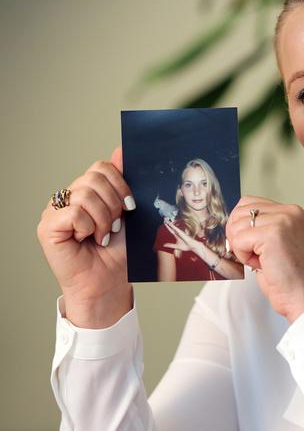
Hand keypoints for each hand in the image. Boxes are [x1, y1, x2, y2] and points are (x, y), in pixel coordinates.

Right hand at [36, 148, 133, 327]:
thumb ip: (122, 182)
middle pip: (94, 177)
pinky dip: (88, 226)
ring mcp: (55, 210)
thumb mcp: (127, 212)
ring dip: (103, 219)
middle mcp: (69, 197)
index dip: (120, 184)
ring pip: (85, 194)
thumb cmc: (118, 251)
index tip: (130, 206)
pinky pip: (74, 212)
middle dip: (114, 203)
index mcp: (87, 191)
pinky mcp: (47, 226)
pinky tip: (88, 239)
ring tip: (103, 235)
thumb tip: (121, 149)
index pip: (102, 167)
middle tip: (115, 225)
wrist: (110, 281)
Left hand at [162, 220, 203, 252]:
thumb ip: (170, 245)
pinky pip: (176, 228)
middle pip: (172, 228)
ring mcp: (179, 232)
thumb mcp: (176, 246)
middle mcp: (178, 233)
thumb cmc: (186, 246)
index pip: (171, 231)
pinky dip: (172, 226)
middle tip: (165, 221)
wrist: (191, 246)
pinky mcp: (181, 232)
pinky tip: (170, 224)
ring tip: (166, 221)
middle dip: (168, 224)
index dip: (168, 227)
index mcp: (177, 236)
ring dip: (169, 224)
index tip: (165, 224)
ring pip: (173, 227)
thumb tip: (164, 245)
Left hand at [226, 196, 303, 322]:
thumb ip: (262, 227)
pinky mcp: (273, 234)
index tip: (250, 245)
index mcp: (292, 212)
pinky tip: (261, 265)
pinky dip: (243, 257)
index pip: (249, 203)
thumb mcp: (278, 242)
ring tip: (262, 261)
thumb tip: (233, 223)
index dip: (241, 225)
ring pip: (237, 226)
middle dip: (239, 236)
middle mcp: (290, 212)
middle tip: (255, 255)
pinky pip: (239, 240)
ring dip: (242, 248)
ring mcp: (283, 221)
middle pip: (240, 211)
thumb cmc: (290, 277)